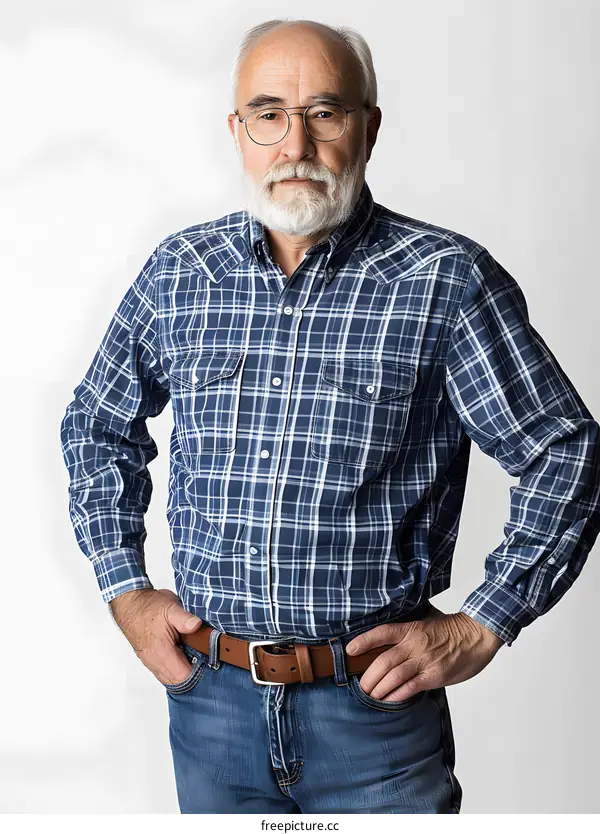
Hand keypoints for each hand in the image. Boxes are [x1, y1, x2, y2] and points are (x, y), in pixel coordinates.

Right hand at [109, 588, 203, 685]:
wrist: (130, 603)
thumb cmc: (149, 606)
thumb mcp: (171, 608)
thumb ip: (185, 619)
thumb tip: (196, 625)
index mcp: (161, 652)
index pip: (183, 677)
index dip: (198, 674)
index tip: (209, 665)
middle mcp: (154, 661)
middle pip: (177, 682)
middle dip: (193, 675)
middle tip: (204, 662)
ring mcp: (150, 661)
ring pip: (169, 678)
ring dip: (183, 673)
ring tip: (195, 659)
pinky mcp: (148, 658)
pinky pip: (163, 672)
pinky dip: (174, 669)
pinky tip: (182, 658)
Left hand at [344, 605, 503, 702]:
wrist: (477, 634)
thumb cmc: (453, 628)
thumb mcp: (427, 620)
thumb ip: (410, 628)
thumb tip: (393, 634)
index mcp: (411, 628)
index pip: (382, 633)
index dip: (363, 641)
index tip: (350, 650)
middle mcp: (414, 644)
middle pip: (382, 661)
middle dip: (368, 677)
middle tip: (361, 687)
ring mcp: (424, 660)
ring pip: (393, 677)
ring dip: (379, 689)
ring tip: (371, 696)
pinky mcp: (434, 675)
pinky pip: (410, 688)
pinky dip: (397, 696)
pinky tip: (389, 700)